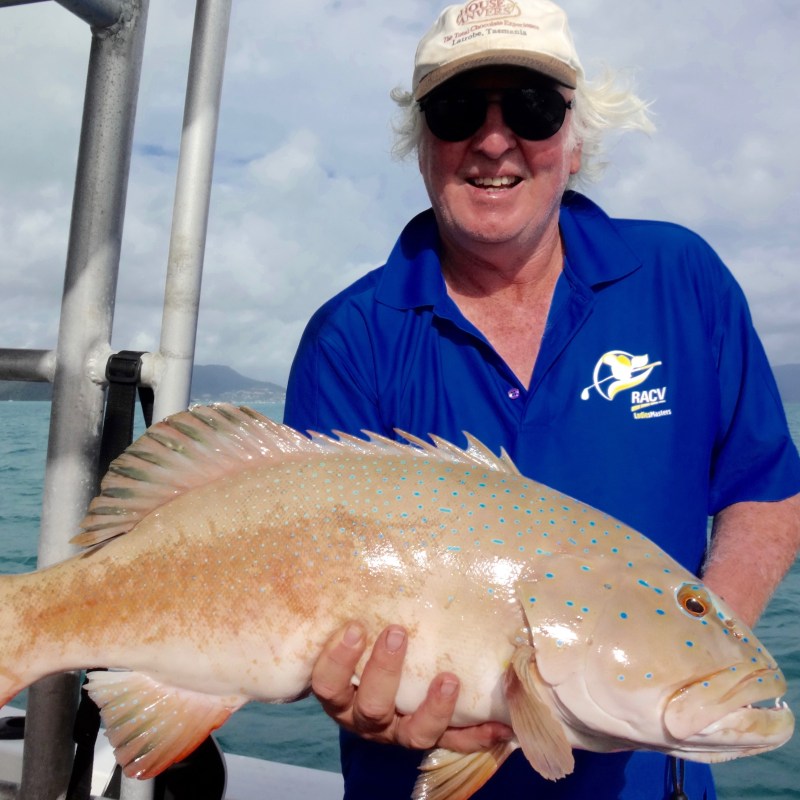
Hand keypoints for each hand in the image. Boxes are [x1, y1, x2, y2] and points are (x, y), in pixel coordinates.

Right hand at [311, 622, 513, 751]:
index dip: (338, 660)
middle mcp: (365, 718)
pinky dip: (475, 736)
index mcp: (341, 693)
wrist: (373, 691)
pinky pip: (452, 743)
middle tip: (398, 633)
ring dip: (433, 709)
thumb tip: (366, 549)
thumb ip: (355, 607)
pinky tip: (498, 724)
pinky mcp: (428, 738)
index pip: (328, 683)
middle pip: (371, 707)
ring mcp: (398, 733)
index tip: (355, 626)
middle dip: (385, 671)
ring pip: (412, 734)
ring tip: (450, 679)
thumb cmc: (361, 648)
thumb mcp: (352, 633)